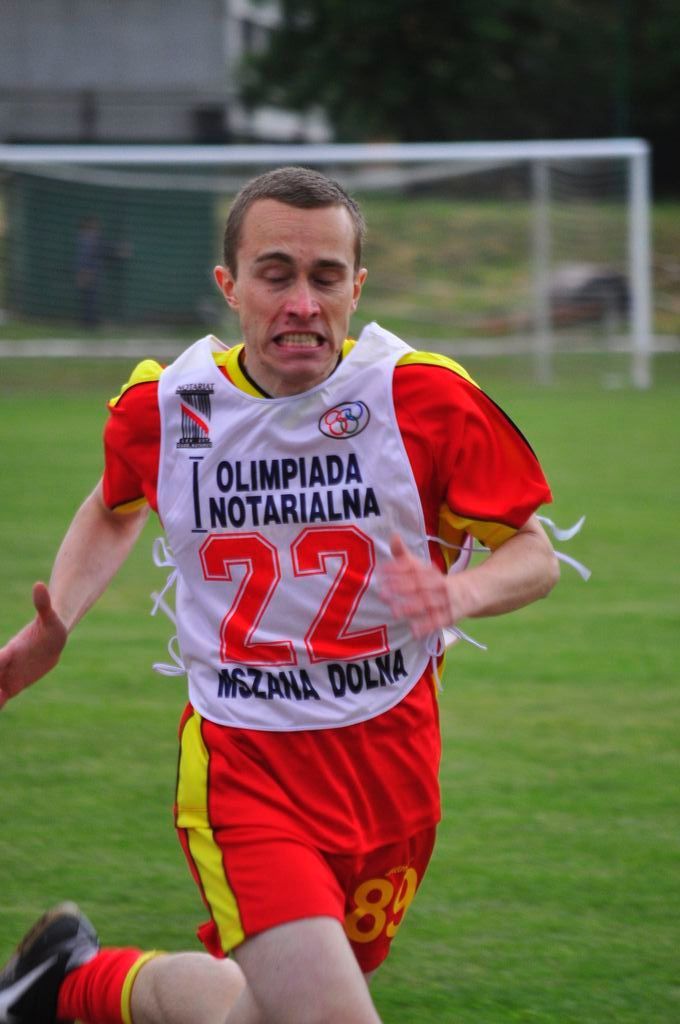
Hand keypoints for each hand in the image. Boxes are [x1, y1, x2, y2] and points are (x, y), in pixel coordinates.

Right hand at [0, 582, 67, 708]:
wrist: (52, 640)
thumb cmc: (52, 627)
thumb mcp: (51, 618)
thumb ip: (43, 604)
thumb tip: (40, 584)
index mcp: (13, 650)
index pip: (0, 658)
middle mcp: (6, 664)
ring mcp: (8, 675)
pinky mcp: (14, 684)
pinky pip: (2, 697)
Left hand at [381, 534, 458, 638]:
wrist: (473, 591)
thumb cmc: (436, 580)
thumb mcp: (422, 567)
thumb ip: (405, 555)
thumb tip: (393, 536)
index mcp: (430, 570)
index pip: (415, 567)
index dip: (399, 568)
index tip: (382, 570)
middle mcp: (439, 583)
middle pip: (420, 584)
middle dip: (402, 588)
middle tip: (382, 592)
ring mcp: (447, 600)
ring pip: (429, 603)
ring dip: (412, 608)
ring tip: (394, 612)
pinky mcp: (451, 615)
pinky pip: (439, 621)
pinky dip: (427, 626)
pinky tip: (413, 631)